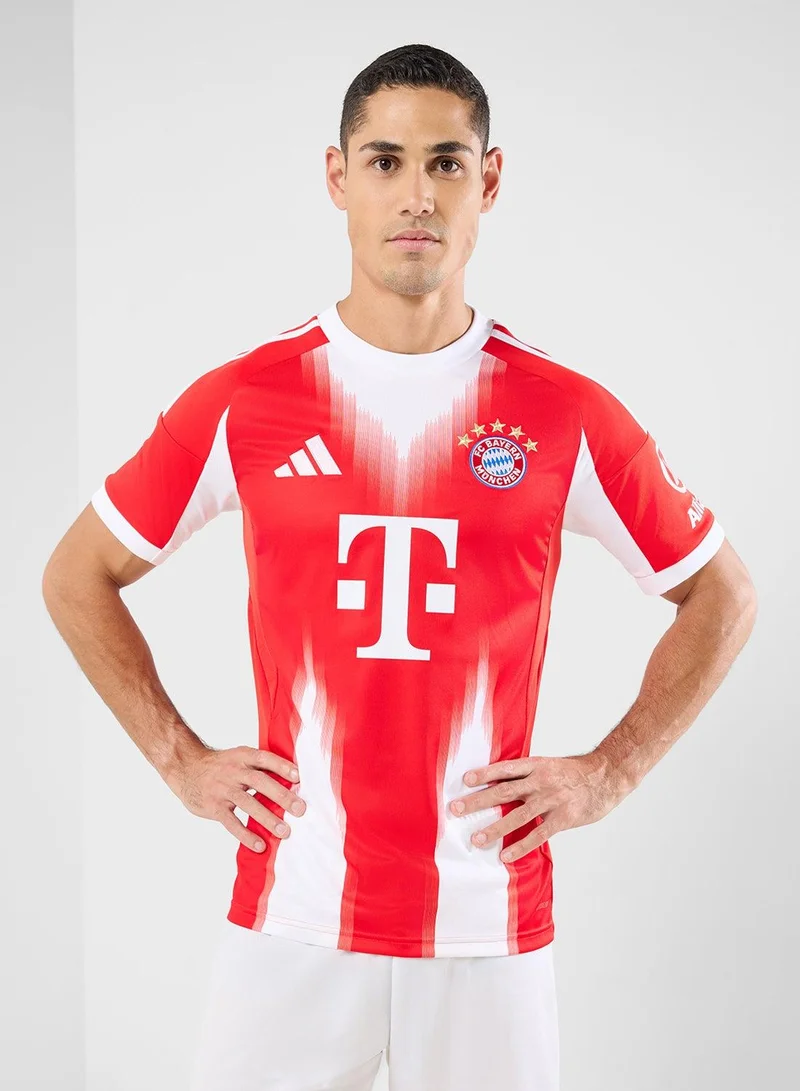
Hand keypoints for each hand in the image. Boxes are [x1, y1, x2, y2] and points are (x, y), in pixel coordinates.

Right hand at [168, 744, 305, 852]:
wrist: (186, 768)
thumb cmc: (221, 766)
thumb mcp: (238, 757)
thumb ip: (260, 767)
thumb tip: (292, 781)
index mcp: (242, 756)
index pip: (264, 758)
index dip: (281, 766)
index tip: (298, 777)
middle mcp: (233, 771)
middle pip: (260, 782)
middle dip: (281, 795)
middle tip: (300, 809)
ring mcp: (222, 789)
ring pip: (247, 803)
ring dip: (268, 818)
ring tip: (285, 831)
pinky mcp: (214, 807)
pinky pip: (231, 822)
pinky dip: (246, 835)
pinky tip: (260, 845)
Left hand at [448, 752, 626, 862]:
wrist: (608, 776)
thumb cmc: (577, 773)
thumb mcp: (551, 766)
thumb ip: (530, 775)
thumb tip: (504, 784)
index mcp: (536, 765)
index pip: (505, 769)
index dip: (484, 773)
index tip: (464, 779)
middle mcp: (540, 781)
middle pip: (503, 791)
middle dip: (478, 801)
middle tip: (455, 809)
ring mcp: (552, 800)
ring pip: (517, 815)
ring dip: (495, 828)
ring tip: (476, 839)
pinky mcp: (563, 818)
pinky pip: (538, 834)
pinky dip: (520, 846)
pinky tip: (506, 856)